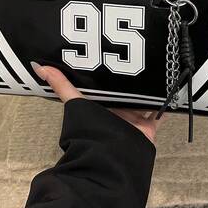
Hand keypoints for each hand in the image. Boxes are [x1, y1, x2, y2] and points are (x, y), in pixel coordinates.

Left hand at [31, 63, 161, 143]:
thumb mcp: (75, 102)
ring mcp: (132, 118)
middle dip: (132, 76)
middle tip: (140, 53)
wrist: (113, 158)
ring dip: (148, 87)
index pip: (107, 83)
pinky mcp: (147, 126)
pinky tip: (169, 89)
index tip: (114, 50)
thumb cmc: (92, 131)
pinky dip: (163, 103)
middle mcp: (116, 110)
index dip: (110, 69)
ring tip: (157, 66)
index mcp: (100, 104)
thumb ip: (61, 85)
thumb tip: (38, 66)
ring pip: (143, 99)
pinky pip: (158, 112)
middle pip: (126, 90)